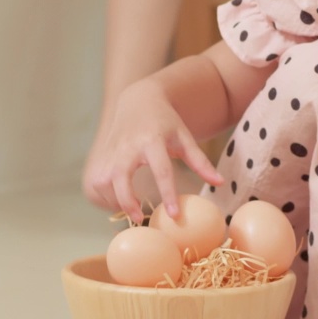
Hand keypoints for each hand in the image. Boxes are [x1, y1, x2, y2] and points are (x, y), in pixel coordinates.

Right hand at [82, 77, 223, 223]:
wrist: (138, 101)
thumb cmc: (166, 122)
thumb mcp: (184, 137)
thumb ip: (200, 161)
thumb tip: (221, 183)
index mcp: (153, 140)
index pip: (161, 169)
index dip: (167, 193)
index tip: (174, 214)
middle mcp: (128, 146)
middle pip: (121, 176)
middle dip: (127, 199)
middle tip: (140, 217)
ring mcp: (112, 151)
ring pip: (104, 181)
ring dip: (115, 200)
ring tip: (133, 211)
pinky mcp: (102, 156)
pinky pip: (97, 182)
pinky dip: (105, 197)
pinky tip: (119, 203)